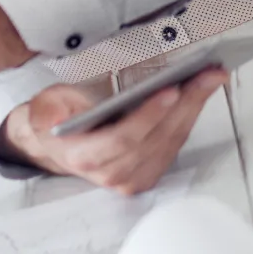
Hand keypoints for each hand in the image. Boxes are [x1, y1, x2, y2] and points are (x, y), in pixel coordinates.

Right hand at [2, 68, 228, 194]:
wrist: (58, 146)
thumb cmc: (57, 123)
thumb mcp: (43, 106)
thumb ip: (45, 110)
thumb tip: (51, 117)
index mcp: (84, 157)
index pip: (123, 139)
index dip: (149, 116)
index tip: (169, 90)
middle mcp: (112, 173)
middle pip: (157, 138)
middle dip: (185, 104)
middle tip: (204, 76)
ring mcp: (133, 177)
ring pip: (172, 141)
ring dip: (194, 108)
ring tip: (208, 79)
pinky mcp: (148, 173)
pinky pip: (175, 144)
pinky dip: (190, 117)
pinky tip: (199, 95)